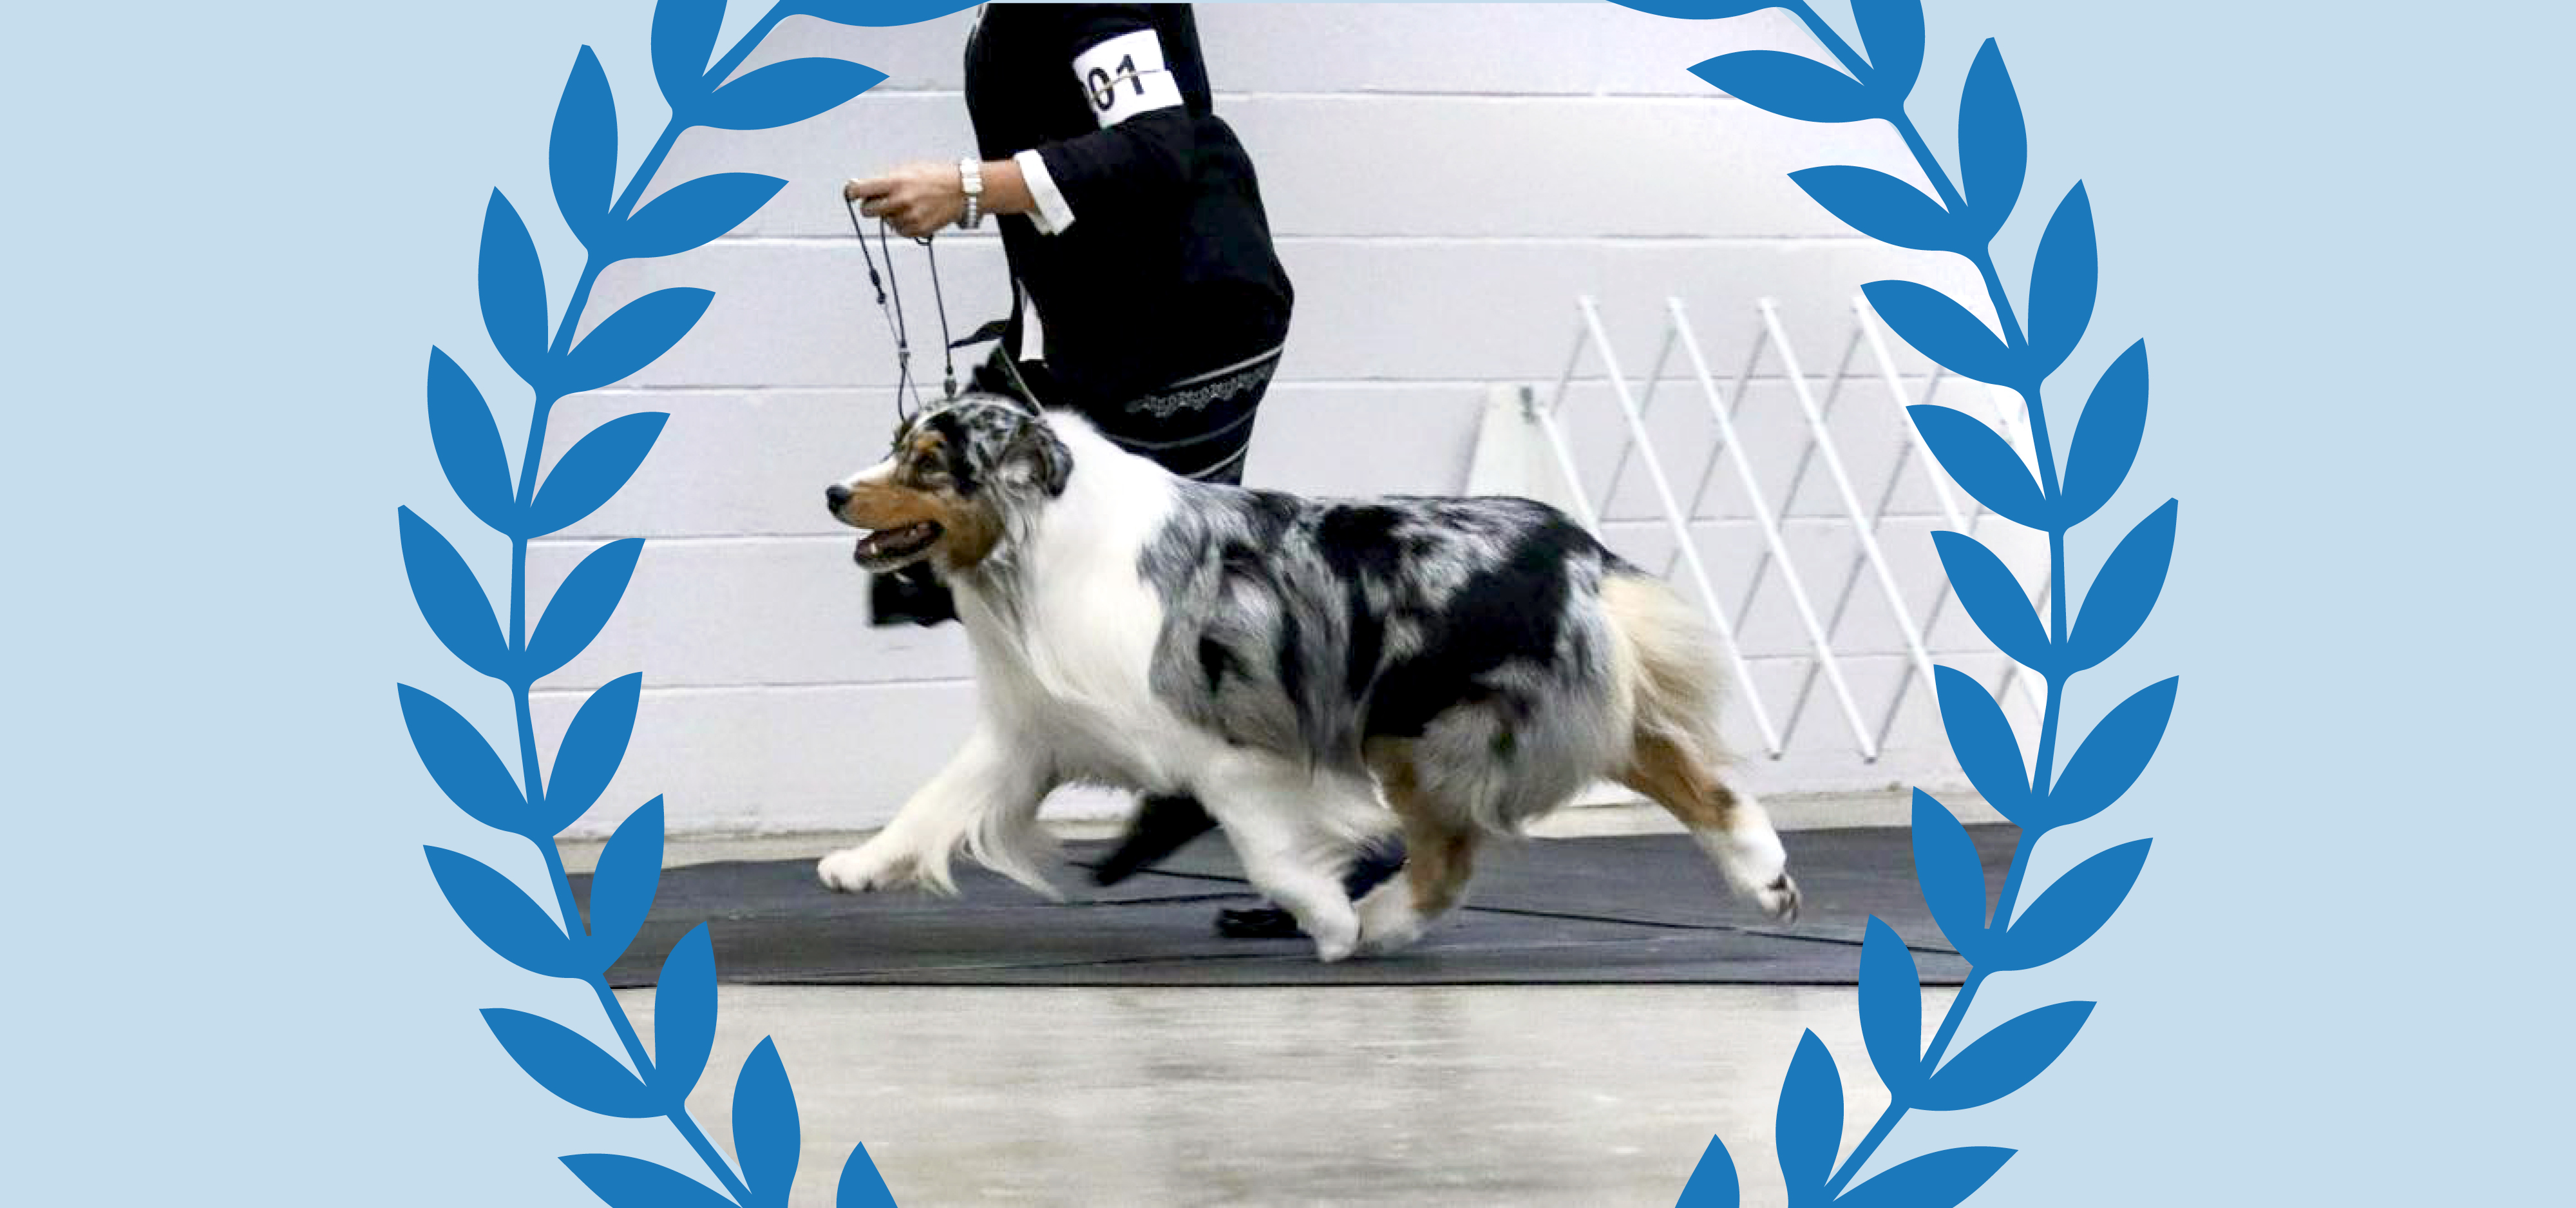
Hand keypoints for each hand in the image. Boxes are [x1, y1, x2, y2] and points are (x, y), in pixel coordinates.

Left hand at [844, 162, 963, 237]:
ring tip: (908, 205)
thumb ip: (885, 180)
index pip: (860, 190)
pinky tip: (916, 213)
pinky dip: (903, 224)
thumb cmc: (937, 176)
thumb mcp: (909, 169)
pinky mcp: (918, 230)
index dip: (852, 192)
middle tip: (881, 201)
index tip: (851, 194)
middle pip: (866, 211)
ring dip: (891, 215)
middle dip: (871, 206)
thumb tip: (864, 189)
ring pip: (885, 221)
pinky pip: (899, 231)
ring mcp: (909, 217)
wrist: (963, 190)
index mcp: (895, 182)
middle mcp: (900, 201)